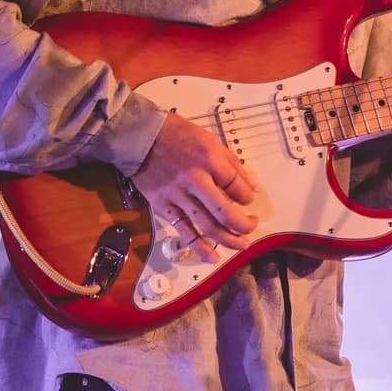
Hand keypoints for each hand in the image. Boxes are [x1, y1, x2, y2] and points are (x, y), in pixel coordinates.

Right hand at [131, 113, 260, 264]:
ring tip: (241, 244)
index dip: (248, 197)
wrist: (140, 136)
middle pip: (226, 213)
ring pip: (207, 226)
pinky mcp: (163, 206)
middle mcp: (195, 179)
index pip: (238, 187)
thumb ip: (229, 163)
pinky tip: (212, 256)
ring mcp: (178, 195)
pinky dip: (199, 246)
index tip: (248, 199)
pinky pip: (184, 230)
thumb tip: (247, 184)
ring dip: (228, 239)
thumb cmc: (174, 134)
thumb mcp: (209, 139)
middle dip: (244, 224)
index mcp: (209, 160)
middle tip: (251, 226)